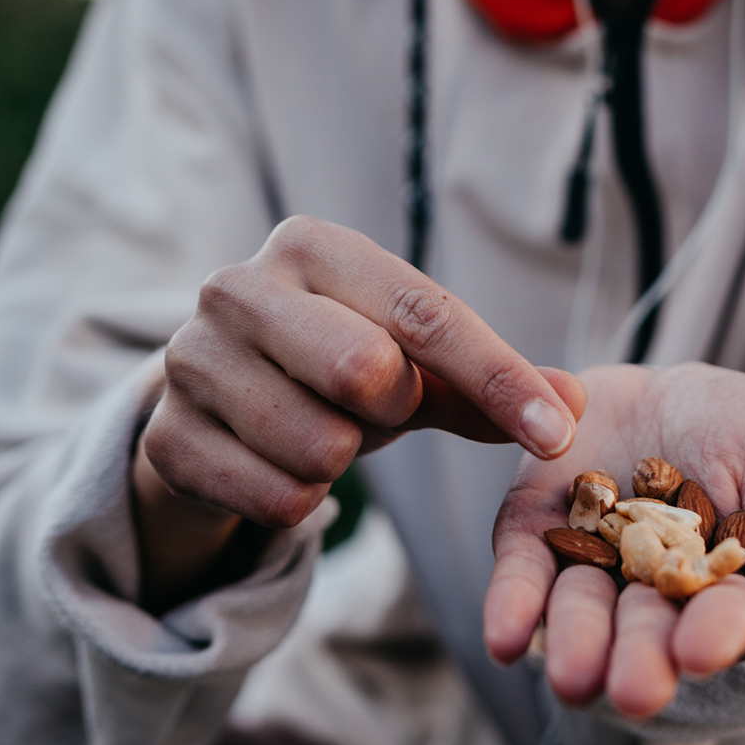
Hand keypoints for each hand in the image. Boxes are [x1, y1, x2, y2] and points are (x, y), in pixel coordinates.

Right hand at [134, 216, 585, 607]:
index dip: (500, 377)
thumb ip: (491, 381)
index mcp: (313, 245)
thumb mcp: (417, 362)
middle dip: (394, 409)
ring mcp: (189, 359)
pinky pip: (277, 499)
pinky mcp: (166, 438)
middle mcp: (239, 285)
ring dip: (345, 459)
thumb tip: (578, 405)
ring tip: (323, 428)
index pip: (424, 312)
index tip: (558, 435)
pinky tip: (282, 464)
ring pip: (320, 447)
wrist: (224, 405)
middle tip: (378, 405)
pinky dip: (302, 499)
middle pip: (366, 370)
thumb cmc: (337, 365)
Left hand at [485, 362, 744, 718]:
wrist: (660, 389)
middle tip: (634, 689)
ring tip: (572, 675)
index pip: (723, 621)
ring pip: (581, 614)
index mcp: (720, 593)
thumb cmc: (737, 434)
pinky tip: (505, 639)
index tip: (697, 651)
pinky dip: (514, 606)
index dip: (714, 637)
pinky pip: (522, 576)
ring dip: (577, 644)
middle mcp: (651, 597)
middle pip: (646, 634)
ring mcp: (590, 568)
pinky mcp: (533, 537)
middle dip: (640, 661)